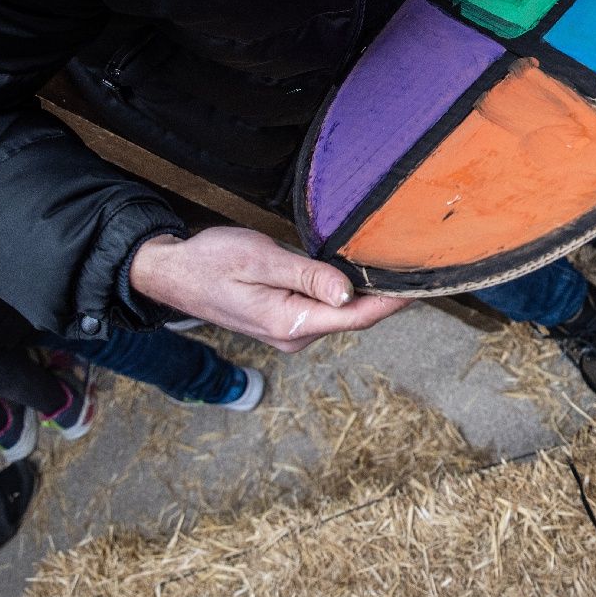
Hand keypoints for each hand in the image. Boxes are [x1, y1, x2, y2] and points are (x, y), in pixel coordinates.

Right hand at [128, 227, 412, 352]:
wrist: (173, 273)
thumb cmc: (210, 261)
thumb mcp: (260, 260)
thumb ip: (306, 276)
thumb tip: (346, 293)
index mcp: (289, 323)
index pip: (355, 317)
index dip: (391, 302)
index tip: (422, 287)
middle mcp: (294, 336)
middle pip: (353, 317)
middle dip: (383, 295)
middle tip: (415, 267)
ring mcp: (290, 332)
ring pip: (340, 313)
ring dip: (363, 293)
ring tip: (391, 266)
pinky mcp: (285, 321)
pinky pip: (324, 310)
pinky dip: (342, 293)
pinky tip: (354, 274)